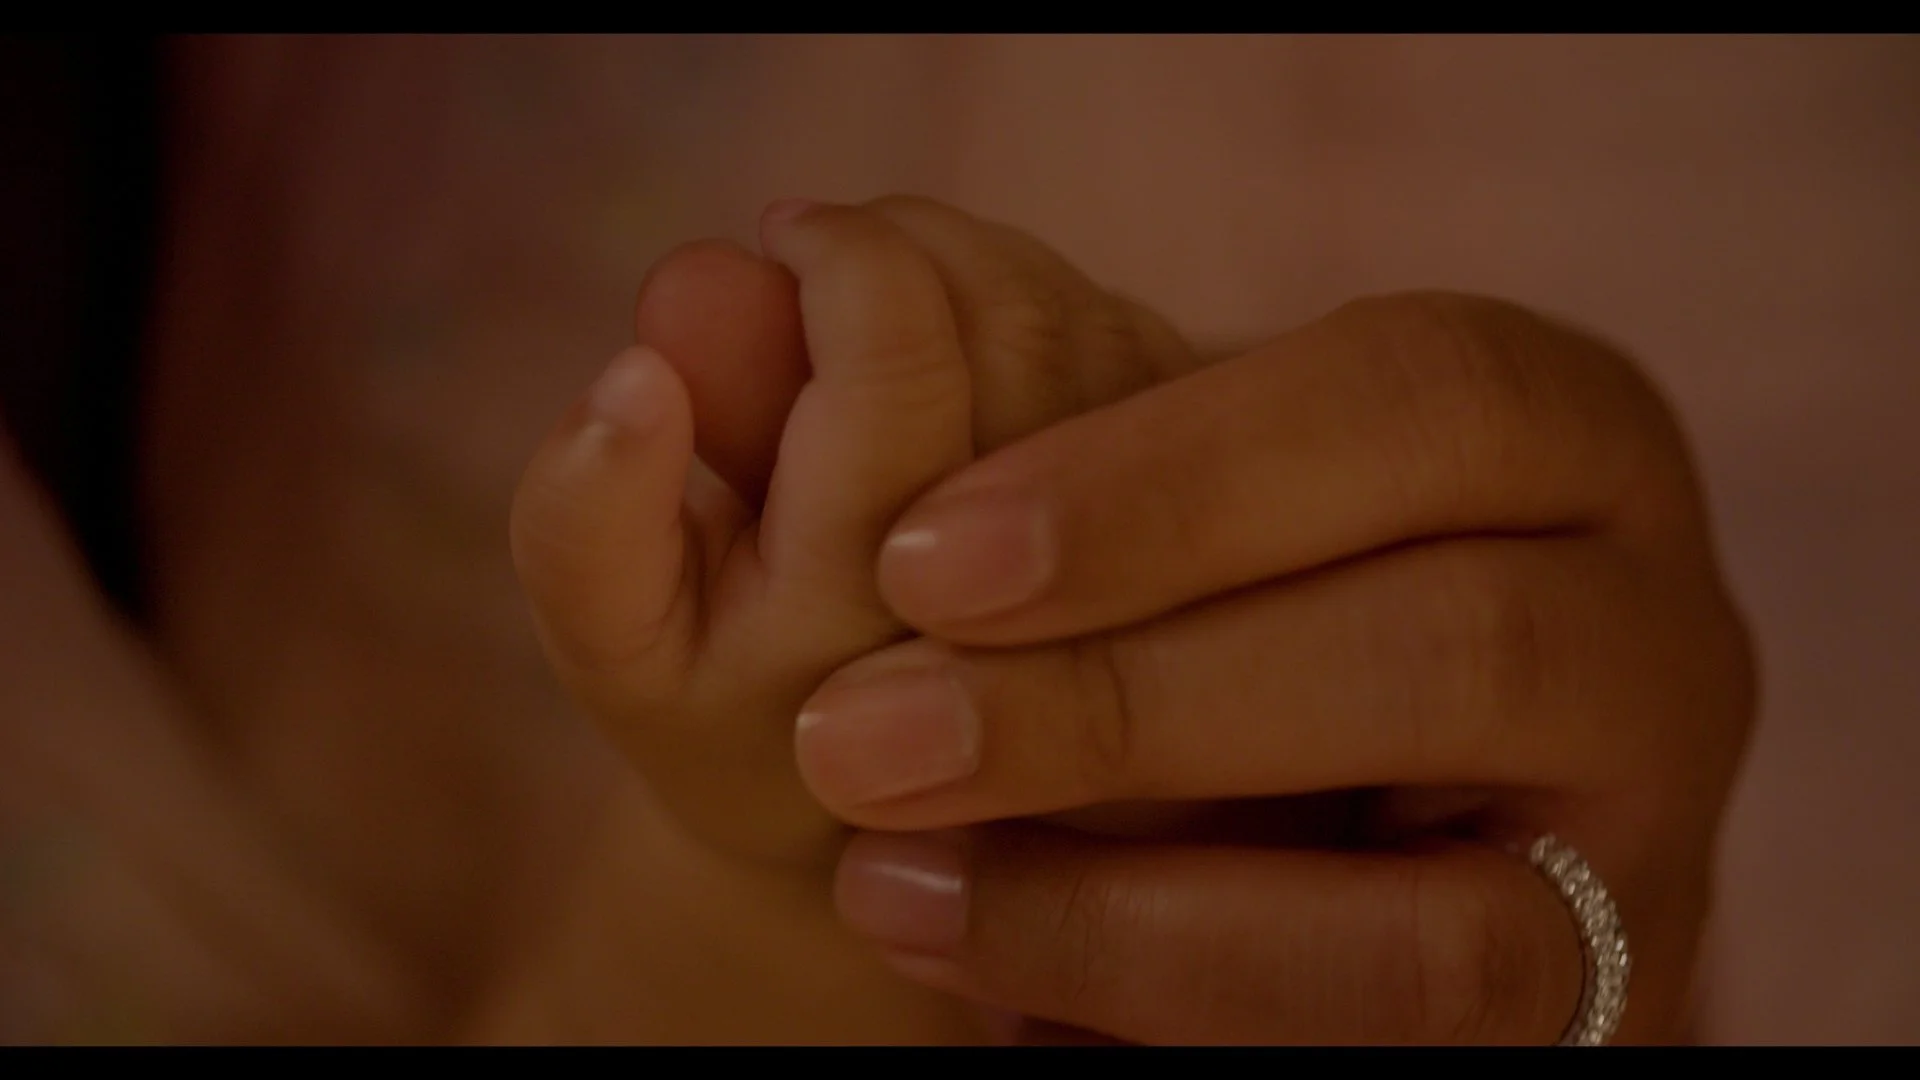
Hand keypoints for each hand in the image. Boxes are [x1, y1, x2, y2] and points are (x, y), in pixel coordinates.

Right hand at [509, 197, 1194, 867]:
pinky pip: (1136, 343)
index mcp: (900, 630)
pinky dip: (1042, 304)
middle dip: (901, 246)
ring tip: (875, 312)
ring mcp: (1158, 564)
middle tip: (816, 261)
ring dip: (970, 266)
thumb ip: (591, 520)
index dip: (839, 257)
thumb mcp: (622, 647)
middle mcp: (1062, 598)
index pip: (901, 365)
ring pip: (1080, 316)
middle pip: (1006, 315)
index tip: (778, 237)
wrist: (895, 818)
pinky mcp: (1203, 532)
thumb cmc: (737, 713)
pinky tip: (965, 353)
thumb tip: (635, 368)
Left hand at [798, 292, 1755, 1043]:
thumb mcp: (1134, 498)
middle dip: (1132, 702)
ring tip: (890, 883)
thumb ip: (942, 417)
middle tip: (860, 740)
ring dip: (1137, 911)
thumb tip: (698, 298)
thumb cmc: (1217, 594)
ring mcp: (1639, 848)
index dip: (1170, 476)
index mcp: (1562, 434)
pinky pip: (1400, 1045)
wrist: (1335, 812)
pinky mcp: (1584, 1012)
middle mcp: (1651, 625)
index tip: (923, 556)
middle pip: (1452, 643)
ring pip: (1446, 917)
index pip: (1415, 395)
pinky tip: (1000, 993)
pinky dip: (1182, 1012)